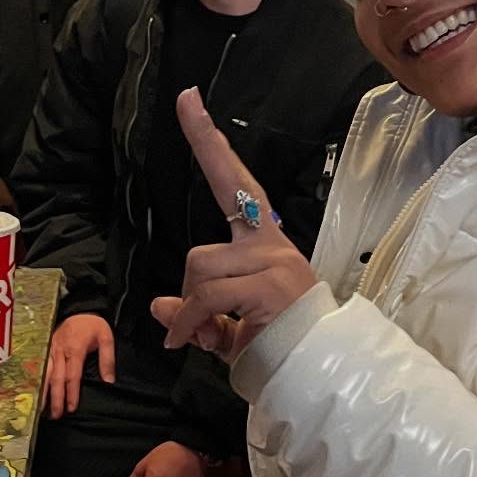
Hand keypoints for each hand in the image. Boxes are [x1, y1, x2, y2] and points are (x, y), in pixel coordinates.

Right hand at [43, 312, 115, 420]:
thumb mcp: (106, 338)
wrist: (79, 308)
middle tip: (55, 415)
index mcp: (75, 349)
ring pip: (44, 374)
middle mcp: (59, 351)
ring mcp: (50, 350)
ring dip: (43, 393)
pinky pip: (39, 368)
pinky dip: (36, 381)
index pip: (72, 376)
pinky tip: (34, 393)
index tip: (71, 408)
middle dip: (55, 398)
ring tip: (40, 410)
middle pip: (56, 379)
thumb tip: (108, 381)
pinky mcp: (45, 349)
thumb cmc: (93, 325)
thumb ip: (107, 360)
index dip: (71, 393)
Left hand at [150, 88, 316, 363]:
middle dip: (201, 178)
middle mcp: (271, 245)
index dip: (211, 144)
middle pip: (214, 213)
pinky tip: (194, 342)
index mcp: (264, 246)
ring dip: (192, 307)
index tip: (190, 100)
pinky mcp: (268, 286)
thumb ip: (195, 314)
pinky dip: (191, 323)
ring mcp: (273, 262)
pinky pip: (206, 297)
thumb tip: (158, 304)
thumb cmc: (277, 352)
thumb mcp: (225, 329)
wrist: (318, 376)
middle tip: (188, 111)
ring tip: (208, 335)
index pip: (236, 185)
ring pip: (200, 267)